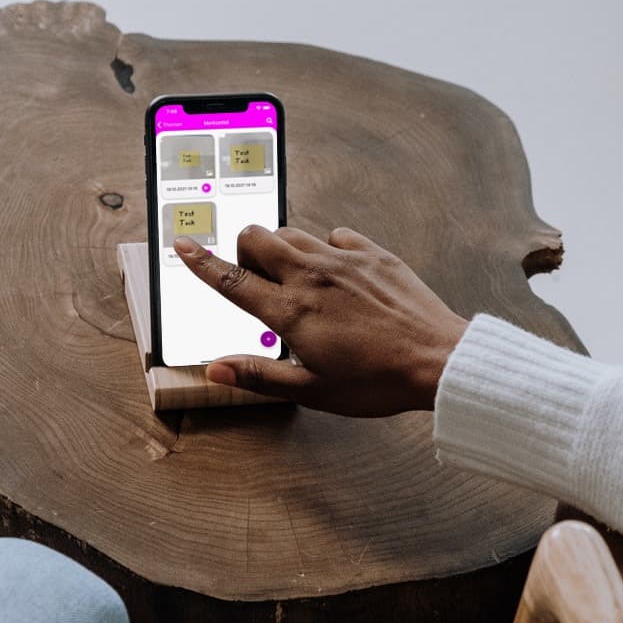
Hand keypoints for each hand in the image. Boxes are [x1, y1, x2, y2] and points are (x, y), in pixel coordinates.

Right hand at [174, 225, 468, 416]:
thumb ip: (260, 375)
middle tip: (255, 277)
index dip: (201, 262)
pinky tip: (337, 273)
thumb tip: (215, 369)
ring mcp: (344, 259)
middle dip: (244, 250)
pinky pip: (335, 234)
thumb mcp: (313, 390)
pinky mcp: (374, 253)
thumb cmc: (377, 382)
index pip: (232, 279)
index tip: (182, 246)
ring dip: (282, 248)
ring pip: (293, 232)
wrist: (439, 360)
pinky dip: (326, 248)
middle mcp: (312, 275)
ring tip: (295, 279)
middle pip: (257, 237)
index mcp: (291, 311)